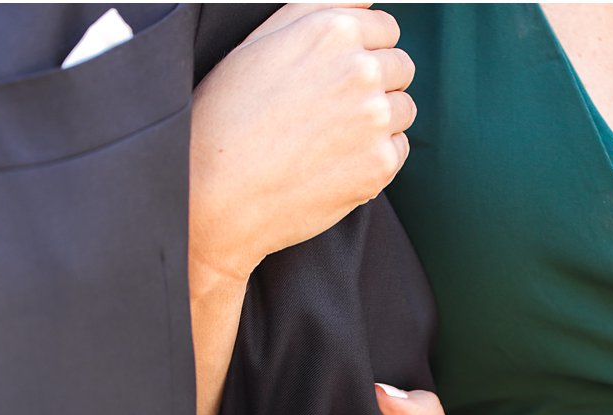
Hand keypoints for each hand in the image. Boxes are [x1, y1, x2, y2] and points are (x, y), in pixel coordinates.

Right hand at [189, 3, 415, 287]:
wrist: (210, 197)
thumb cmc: (221, 120)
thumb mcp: (257, 45)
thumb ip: (312, 10)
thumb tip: (361, 2)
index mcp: (332, 30)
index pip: (385, 28)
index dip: (361, 52)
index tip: (335, 77)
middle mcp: (361, 68)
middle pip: (400, 66)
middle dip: (374, 85)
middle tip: (329, 113)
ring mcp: (374, 118)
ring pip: (402, 109)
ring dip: (377, 122)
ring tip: (328, 141)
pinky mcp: (378, 164)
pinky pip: (396, 150)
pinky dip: (373, 158)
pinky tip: (332, 165)